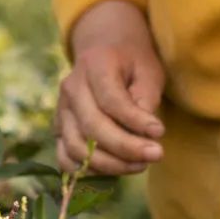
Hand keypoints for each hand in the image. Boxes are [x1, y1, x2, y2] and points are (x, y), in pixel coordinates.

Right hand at [56, 0, 165, 176]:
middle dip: (126, 148)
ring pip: (77, 147)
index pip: (111, 100)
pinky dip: (87, 170)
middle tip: (156, 155)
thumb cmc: (131, 60)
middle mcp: (71, 87)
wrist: (103, 48)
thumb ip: (146, 99)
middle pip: (93, 126)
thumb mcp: (148, 69)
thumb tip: (146, 135)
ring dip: (110, 164)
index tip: (160, 132)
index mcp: (94, 65)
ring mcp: (61, 109)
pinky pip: (65, 157)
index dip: (134, 121)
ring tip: (140, 165)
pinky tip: (115, 169)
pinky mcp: (59, 127)